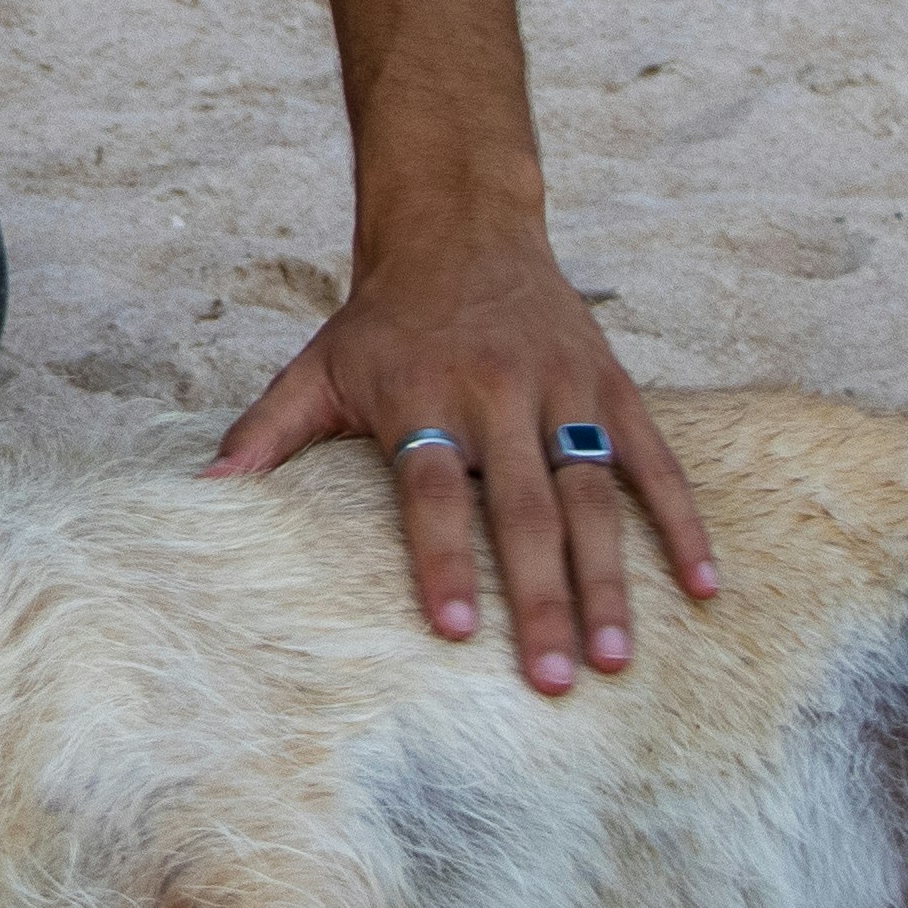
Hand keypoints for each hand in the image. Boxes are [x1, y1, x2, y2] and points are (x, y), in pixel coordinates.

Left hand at [209, 221, 714, 694]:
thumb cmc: (383, 320)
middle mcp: (496, 396)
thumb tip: (203, 490)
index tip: (455, 633)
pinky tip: (705, 589)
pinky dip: (682, 523)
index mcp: (421, 399)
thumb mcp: (317, 365)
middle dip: (538, 599)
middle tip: (553, 681)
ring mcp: (562, 391)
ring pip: (592, 496)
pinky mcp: (610, 385)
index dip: (442, 560)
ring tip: (619, 658)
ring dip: (610, 580)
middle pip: (520, 509)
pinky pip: (654, 461)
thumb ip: (267, 433)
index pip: (429, 491)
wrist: (462, 227)